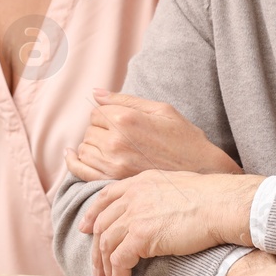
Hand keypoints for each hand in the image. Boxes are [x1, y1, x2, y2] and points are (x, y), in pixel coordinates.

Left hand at [65, 91, 240, 182]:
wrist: (203, 172)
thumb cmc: (185, 139)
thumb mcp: (161, 110)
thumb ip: (125, 100)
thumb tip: (96, 93)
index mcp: (126, 119)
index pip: (96, 112)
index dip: (105, 116)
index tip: (118, 122)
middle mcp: (116, 141)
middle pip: (89, 131)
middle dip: (100, 132)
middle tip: (120, 138)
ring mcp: (114, 164)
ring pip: (84, 149)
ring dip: (92, 147)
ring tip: (111, 149)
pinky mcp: (114, 182)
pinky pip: (81, 171)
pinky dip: (75, 163)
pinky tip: (72, 157)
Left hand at [80, 170, 261, 275]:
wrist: (222, 205)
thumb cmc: (212, 197)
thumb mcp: (177, 185)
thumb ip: (160, 194)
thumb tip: (161, 208)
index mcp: (140, 182)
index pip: (106, 197)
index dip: (93, 214)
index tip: (86, 228)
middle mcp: (132, 196)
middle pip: (102, 224)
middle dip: (96, 248)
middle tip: (97, 268)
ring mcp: (134, 215)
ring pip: (106, 245)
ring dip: (106, 268)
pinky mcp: (141, 236)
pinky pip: (119, 261)